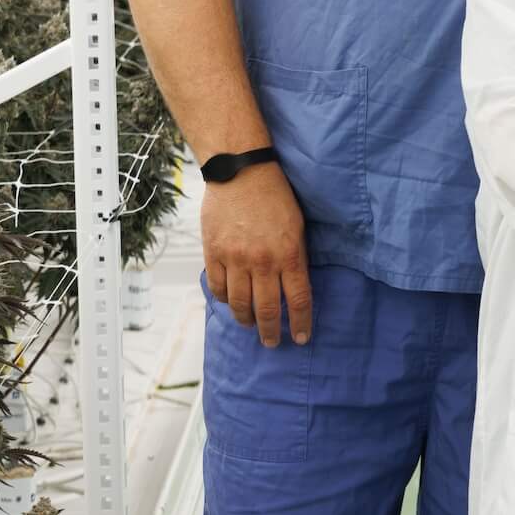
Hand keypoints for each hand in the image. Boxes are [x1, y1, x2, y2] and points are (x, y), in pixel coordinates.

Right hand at [203, 161, 312, 346]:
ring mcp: (235, 259)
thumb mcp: (298, 225)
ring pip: (239, 304)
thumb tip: (295, 287)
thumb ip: (296, 257)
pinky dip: (224, 300)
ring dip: (247, 320)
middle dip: (271, 332)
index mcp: (289, 254)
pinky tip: (230, 302)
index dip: (301, 323)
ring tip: (251, 325)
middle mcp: (263, 262)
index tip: (301, 338)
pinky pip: (217, 288)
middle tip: (272, 342)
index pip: (299, 300)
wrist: (241, 172)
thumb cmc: (275, 195)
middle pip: (268, 310)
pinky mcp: (213, 254)